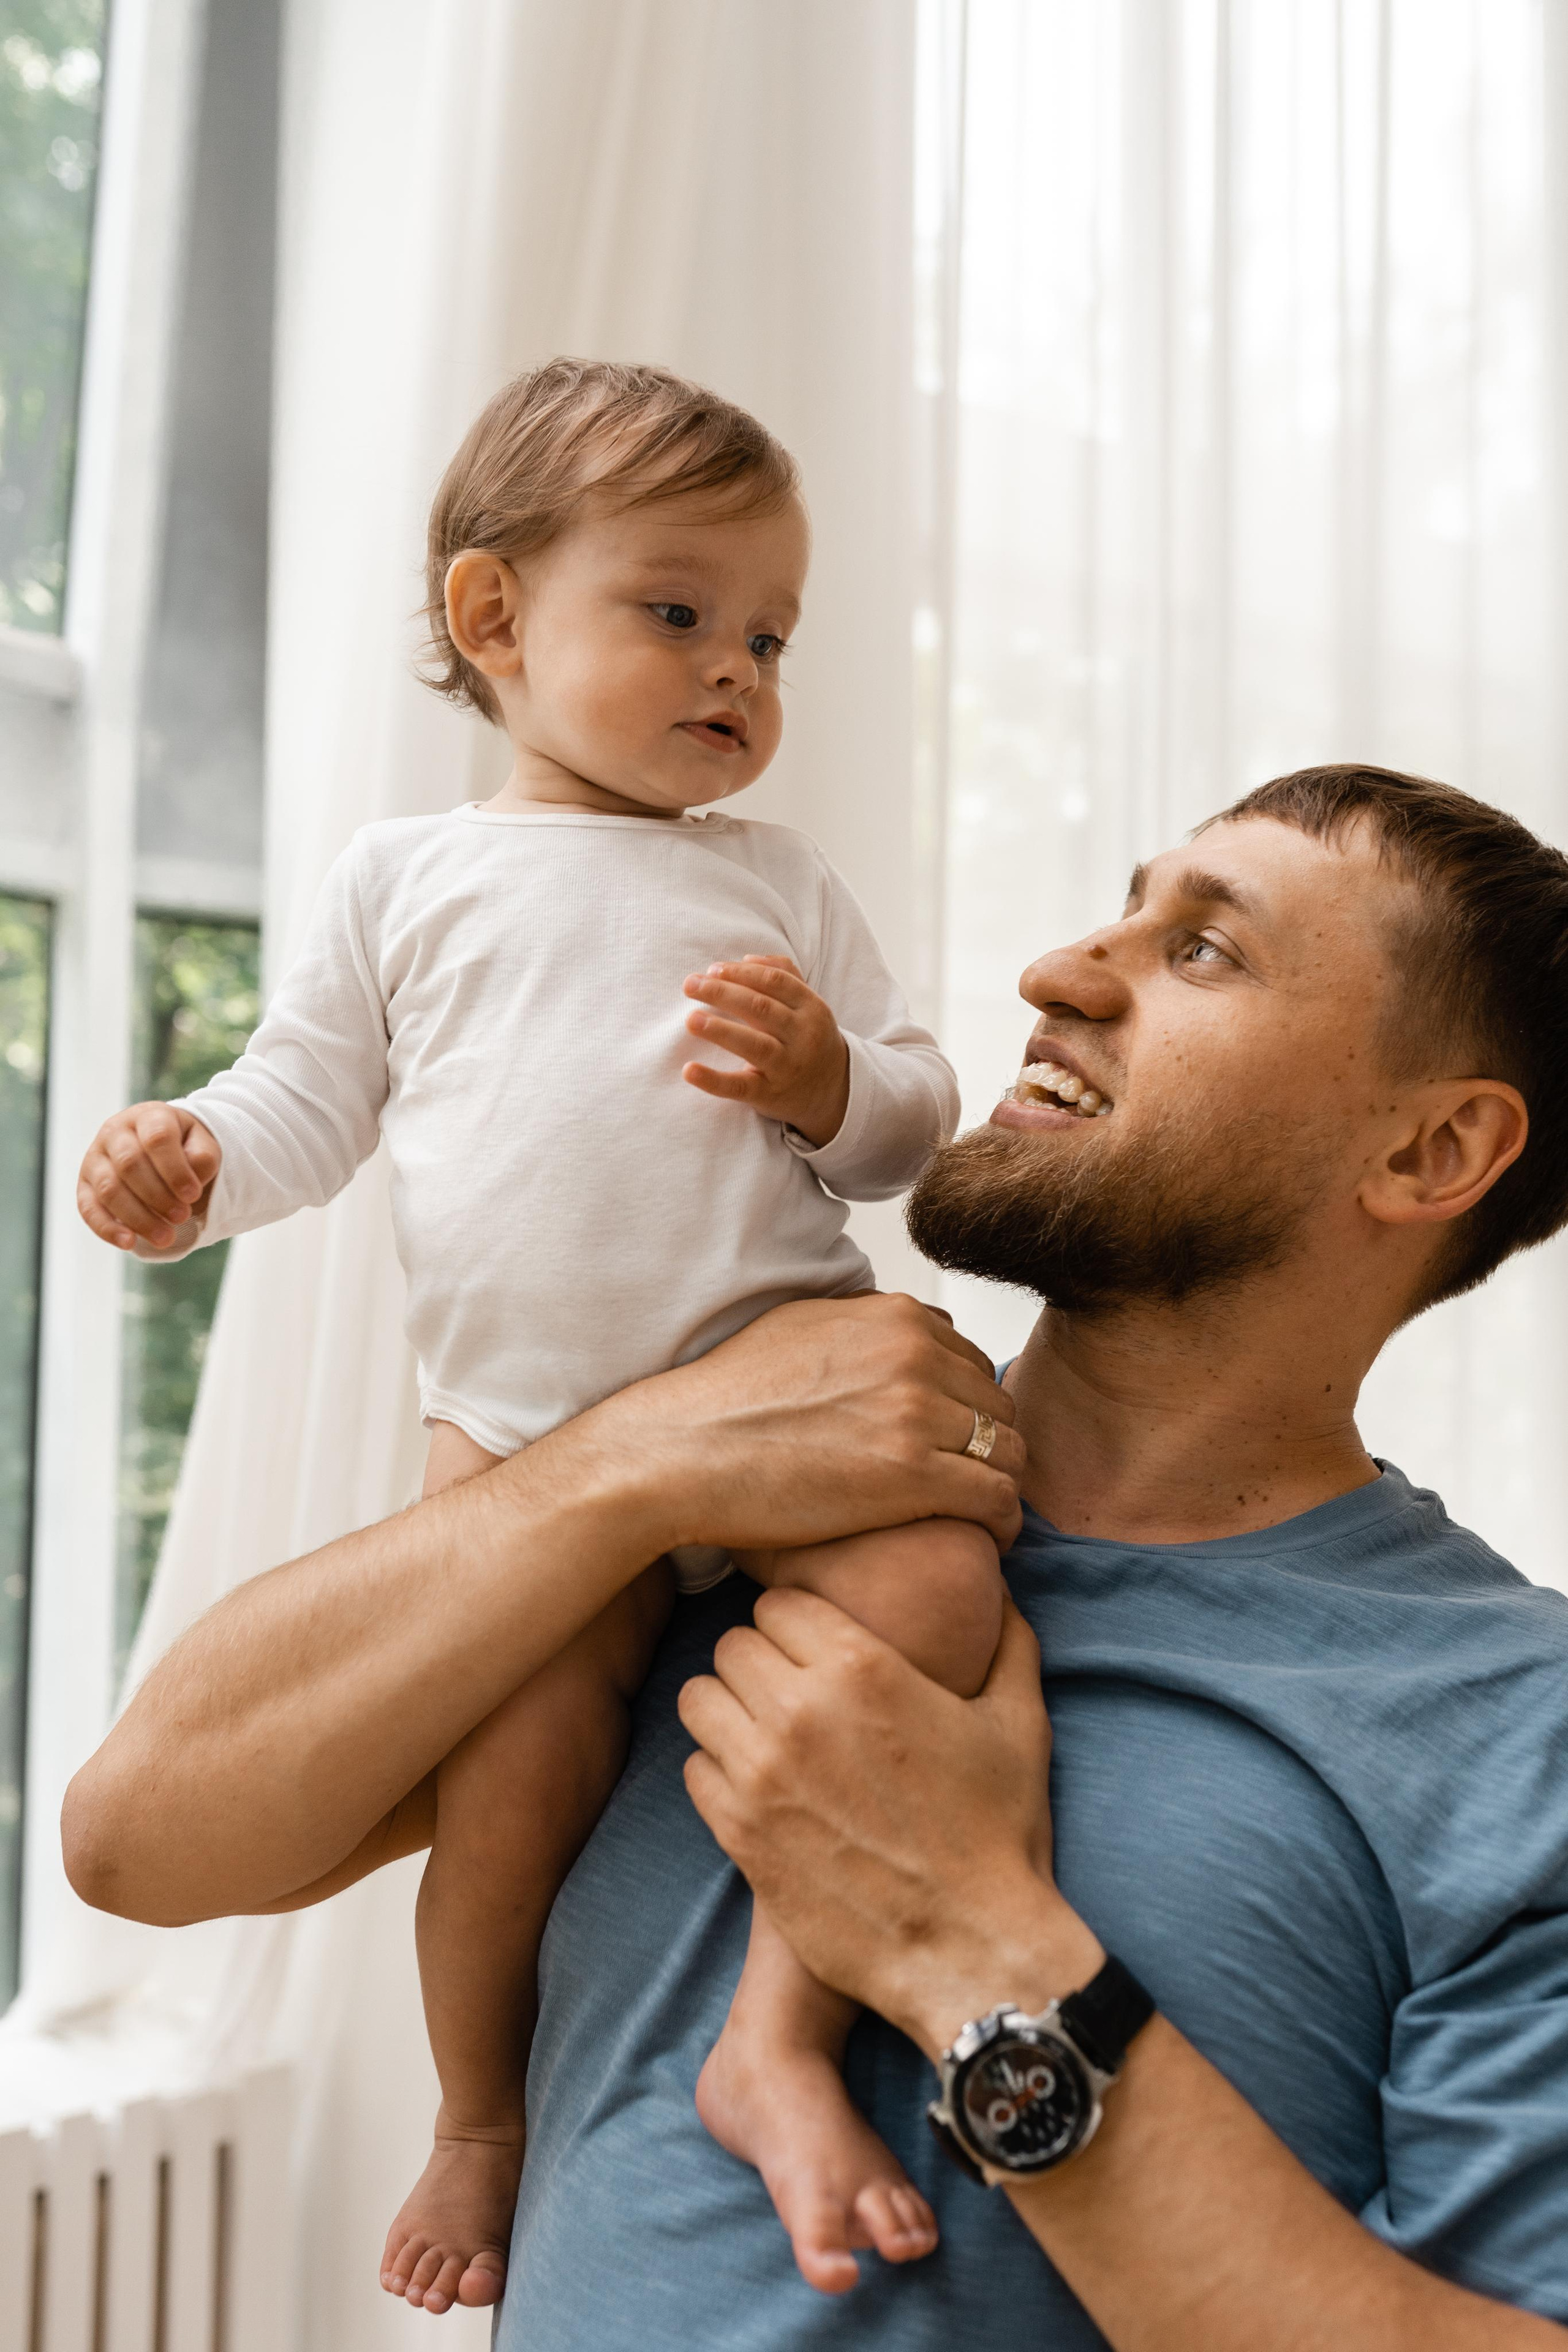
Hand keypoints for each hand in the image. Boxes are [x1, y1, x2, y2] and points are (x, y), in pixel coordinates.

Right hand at [78, 1101, 221, 1250]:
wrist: (160, 1148)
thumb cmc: (184, 1147)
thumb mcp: (202, 1144)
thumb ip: (203, 1156)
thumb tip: (192, 1176)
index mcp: (148, 1116)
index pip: (157, 1137)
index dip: (175, 1169)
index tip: (193, 1195)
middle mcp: (115, 1131)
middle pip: (130, 1164)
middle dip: (158, 1196)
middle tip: (181, 1217)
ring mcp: (95, 1157)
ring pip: (109, 1189)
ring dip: (139, 1217)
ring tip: (166, 1237)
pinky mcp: (84, 1184)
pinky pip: (88, 1208)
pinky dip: (107, 1228)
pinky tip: (129, 1243)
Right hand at [588, 1292, 1025, 1557]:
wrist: (680, 1451)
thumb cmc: (725, 1399)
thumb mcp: (801, 1327)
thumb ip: (864, 1325)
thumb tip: (907, 1327)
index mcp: (893, 1318)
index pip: (972, 1359)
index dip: (968, 1406)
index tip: (956, 1442)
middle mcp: (913, 1355)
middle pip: (998, 1403)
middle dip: (991, 1445)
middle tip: (972, 1485)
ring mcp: (915, 1413)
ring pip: (1010, 1450)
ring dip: (1003, 1484)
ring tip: (982, 1517)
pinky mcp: (912, 1475)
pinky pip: (998, 1498)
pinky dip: (1004, 1523)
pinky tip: (989, 1541)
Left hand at [679, 1589, 1102, 2055]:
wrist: (972, 1947)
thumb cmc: (1000, 1833)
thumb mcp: (1020, 1722)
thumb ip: (1007, 1643)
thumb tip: (997, 1592)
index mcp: (862, 1666)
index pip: (778, 1603)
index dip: (797, 1623)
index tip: (814, 1648)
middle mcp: (800, 1709)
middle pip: (732, 1646)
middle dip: (759, 1663)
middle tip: (789, 1693)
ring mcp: (761, 1773)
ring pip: (699, 1701)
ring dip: (728, 1712)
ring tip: (763, 1735)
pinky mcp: (739, 1832)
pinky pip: (693, 1771)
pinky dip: (718, 1773)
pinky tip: (760, 1789)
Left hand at [681, 955, 849, 1145]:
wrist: (834, 1091)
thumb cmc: (809, 1038)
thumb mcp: (808, 1005)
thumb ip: (784, 975)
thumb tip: (747, 958)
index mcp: (811, 1008)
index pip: (775, 982)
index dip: (742, 973)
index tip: (712, 969)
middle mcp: (803, 1036)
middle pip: (760, 1008)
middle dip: (722, 993)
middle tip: (690, 984)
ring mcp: (787, 1067)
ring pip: (753, 1045)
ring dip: (720, 1030)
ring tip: (691, 1019)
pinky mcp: (769, 1094)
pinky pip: (740, 1086)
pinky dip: (713, 1080)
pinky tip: (689, 1070)